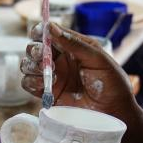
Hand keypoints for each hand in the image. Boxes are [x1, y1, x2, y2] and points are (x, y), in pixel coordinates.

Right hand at [21, 22, 142, 142]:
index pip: (49, 33)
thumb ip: (75, 44)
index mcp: (72, 47)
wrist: (114, 115)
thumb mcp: (98, 59)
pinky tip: (44, 85)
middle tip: (42, 55)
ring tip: (47, 72)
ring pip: (28, 65)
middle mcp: (60, 60)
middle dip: (34, 49)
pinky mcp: (47, 94)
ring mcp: (52, 77)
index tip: (39, 33)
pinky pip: (28, 84)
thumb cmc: (113, 85)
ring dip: (31, 65)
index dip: (39, 30)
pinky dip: (30, 81)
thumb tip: (51, 28)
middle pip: (34, 48)